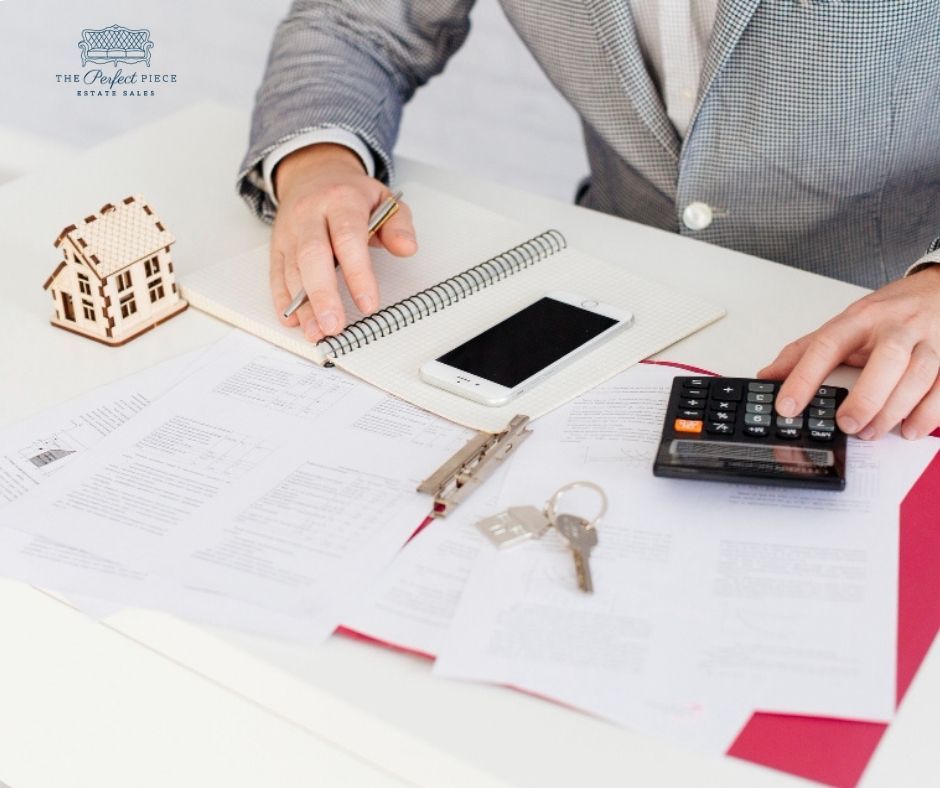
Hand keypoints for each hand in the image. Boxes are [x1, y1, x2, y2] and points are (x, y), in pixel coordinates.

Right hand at [270, 143, 416, 340]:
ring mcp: (290, 231)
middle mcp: (311, 214)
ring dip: (303, 305)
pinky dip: (282, 299)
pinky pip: (276, 273)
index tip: (368, 304)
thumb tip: (407, 248)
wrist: (313, 174)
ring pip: (293, 269)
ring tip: (317, 332)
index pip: (348, 239)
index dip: (358, 274)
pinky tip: (294, 320)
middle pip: (313, 256)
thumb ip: (398, 225)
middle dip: (323, 295)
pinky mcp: (278, 245)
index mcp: (341, 201)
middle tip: (334, 325)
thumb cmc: (351, 194)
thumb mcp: (384, 199)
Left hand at [759, 265, 939, 439]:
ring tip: (872, 431)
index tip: (786, 407)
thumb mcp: (843, 325)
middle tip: (847, 424)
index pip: (827, 345)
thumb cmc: (888, 312)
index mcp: (861, 318)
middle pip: (887, 358)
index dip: (804, 377)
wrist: (938, 289)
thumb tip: (767, 376)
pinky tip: (911, 428)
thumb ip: (805, 351)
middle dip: (866, 396)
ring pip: (919, 375)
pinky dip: (929, 413)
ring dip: (894, 410)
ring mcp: (929, 341)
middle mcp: (897, 327)